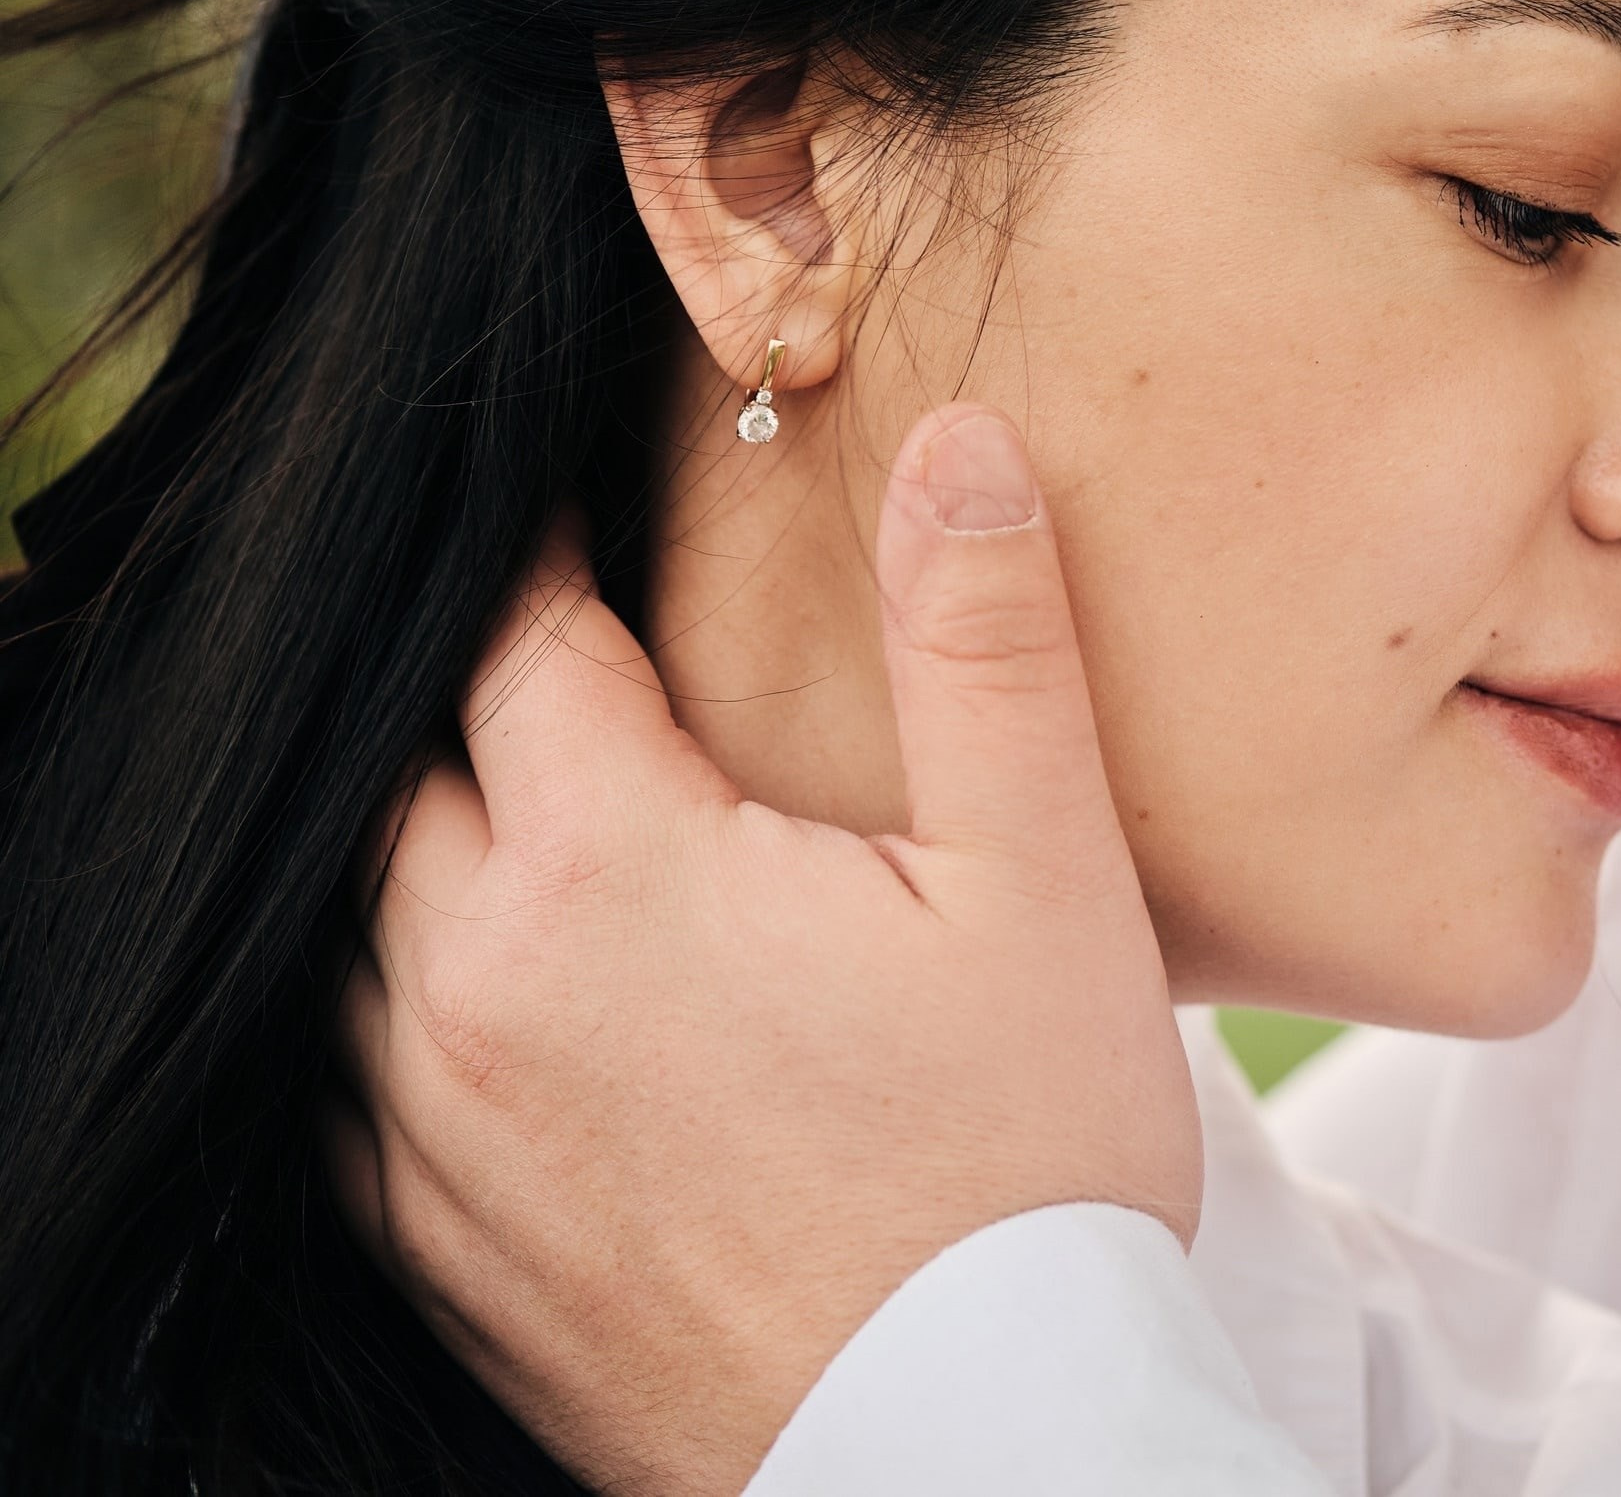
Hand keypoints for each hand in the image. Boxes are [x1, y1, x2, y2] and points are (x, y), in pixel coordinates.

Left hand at [333, 406, 1199, 1496]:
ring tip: (541, 811)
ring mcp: (441, 1138)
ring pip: (358, 925)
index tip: (589, 513)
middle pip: (404, 767)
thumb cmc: (1024, 1173)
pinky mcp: (449, 1252)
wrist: (979, 1456)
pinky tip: (510, 995)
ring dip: (432, 844)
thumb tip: (957, 445)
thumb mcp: (1043, 885)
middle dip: (477, 694)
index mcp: (607, 870)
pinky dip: (410, 1000)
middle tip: (579, 661)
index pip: (514, 638)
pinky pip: (360, 1080)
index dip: (550, 558)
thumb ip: (985, 647)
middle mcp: (473, 993)